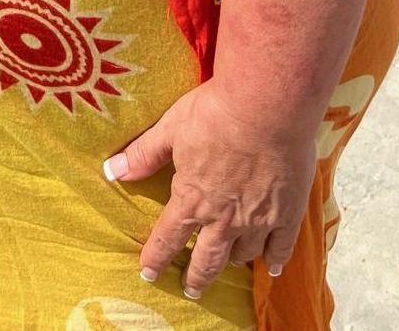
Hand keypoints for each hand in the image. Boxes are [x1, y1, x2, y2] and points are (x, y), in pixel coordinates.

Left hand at [102, 80, 313, 298]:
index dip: (156, 257)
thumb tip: (110, 172)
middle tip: (190, 290)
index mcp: (192, 198)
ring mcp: (258, 219)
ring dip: (232, 262)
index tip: (148, 273)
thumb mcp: (170, 128)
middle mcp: (224, 218)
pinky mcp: (288, 212)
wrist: (266, 108)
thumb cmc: (214, 113)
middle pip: (207, 259)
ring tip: (226, 266)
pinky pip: (281, 246)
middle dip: (196, 277)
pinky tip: (272, 268)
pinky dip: (275, 260)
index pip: (168, 236)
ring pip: (243, 253)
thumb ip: (143, 154)